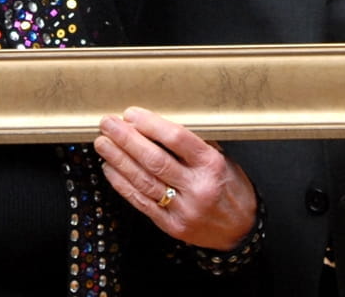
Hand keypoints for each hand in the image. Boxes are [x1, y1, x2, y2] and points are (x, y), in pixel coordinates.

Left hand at [95, 106, 257, 250]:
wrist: (241, 230)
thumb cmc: (230, 187)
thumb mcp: (223, 159)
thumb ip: (194, 144)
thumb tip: (157, 125)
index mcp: (211, 164)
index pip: (177, 139)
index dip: (150, 124)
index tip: (131, 114)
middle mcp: (198, 187)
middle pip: (154, 159)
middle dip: (126, 139)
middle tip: (108, 124)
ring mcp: (184, 209)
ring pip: (144, 181)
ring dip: (118, 160)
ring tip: (103, 144)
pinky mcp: (172, 226)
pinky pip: (141, 202)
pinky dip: (122, 185)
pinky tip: (110, 169)